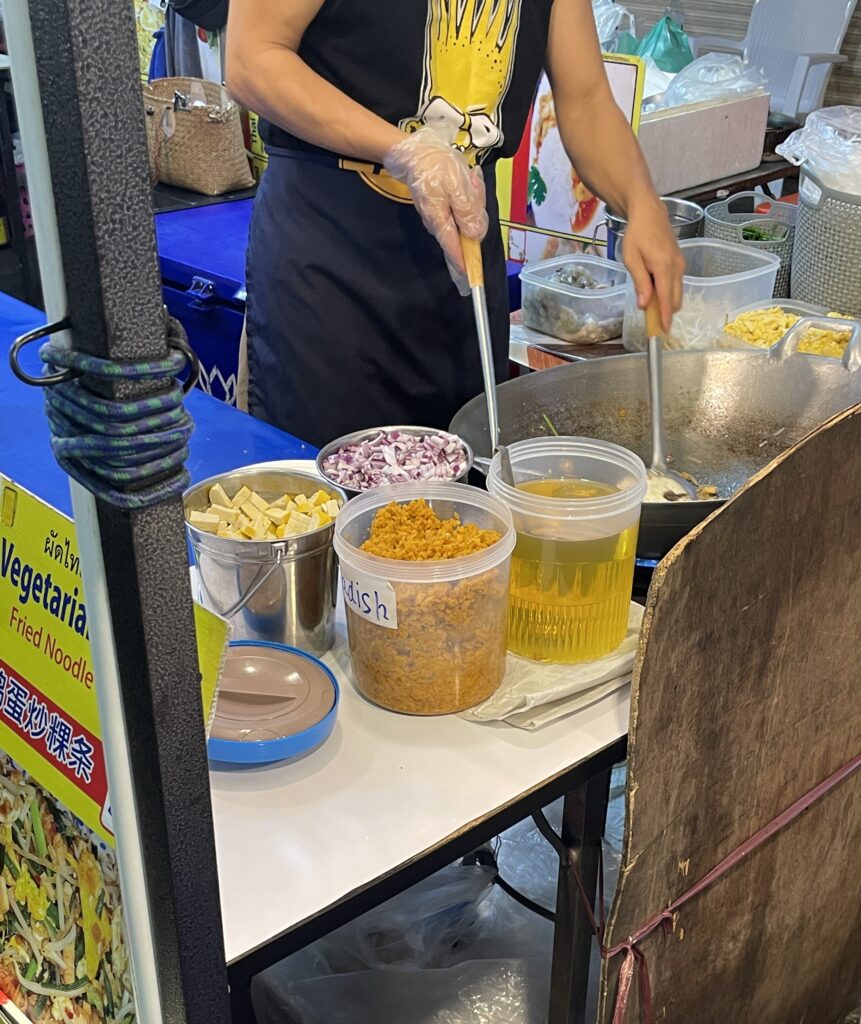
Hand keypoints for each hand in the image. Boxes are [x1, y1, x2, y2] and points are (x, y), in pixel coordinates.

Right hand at [384, 129, 487, 286]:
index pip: (454, 250)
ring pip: (464, 217)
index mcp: (441, 222)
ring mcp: (439, 215)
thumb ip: (467, 213)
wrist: (413, 152)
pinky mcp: (440, 206)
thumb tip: (474, 235)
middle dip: (475, 212)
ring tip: (469, 178)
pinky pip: (459, 206)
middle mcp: (438, 223)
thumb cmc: (435, 168)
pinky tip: (466, 178)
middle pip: (464, 230)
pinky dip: (466, 194)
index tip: (471, 276)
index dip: (464, 263)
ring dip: (472, 199)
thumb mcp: (457, 187)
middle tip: (474, 184)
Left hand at [621, 197, 684, 332]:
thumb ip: (640, 282)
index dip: (664, 317)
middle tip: (652, 324)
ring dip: (667, 303)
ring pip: (677, 293)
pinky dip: (668, 293)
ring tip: (651, 309)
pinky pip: (677, 284)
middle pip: (675, 299)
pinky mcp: (680, 263)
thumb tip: (644, 305)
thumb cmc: (637, 235)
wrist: (650, 214)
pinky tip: (655, 293)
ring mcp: (681, 265)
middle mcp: (676, 268)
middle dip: (666, 314)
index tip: (663, 331)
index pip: (666, 299)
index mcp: (664, 267)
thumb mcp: (632, 259)